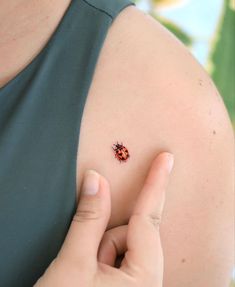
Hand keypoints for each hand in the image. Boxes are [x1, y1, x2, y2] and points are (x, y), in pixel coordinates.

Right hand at [34, 151, 173, 286]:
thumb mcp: (73, 264)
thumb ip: (88, 218)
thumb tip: (96, 180)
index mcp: (143, 281)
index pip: (149, 218)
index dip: (156, 183)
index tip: (166, 159)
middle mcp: (147, 285)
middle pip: (131, 236)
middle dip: (106, 239)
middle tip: (83, 261)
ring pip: (122, 247)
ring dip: (100, 252)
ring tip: (82, 275)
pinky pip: (118, 258)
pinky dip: (101, 258)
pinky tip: (87, 276)